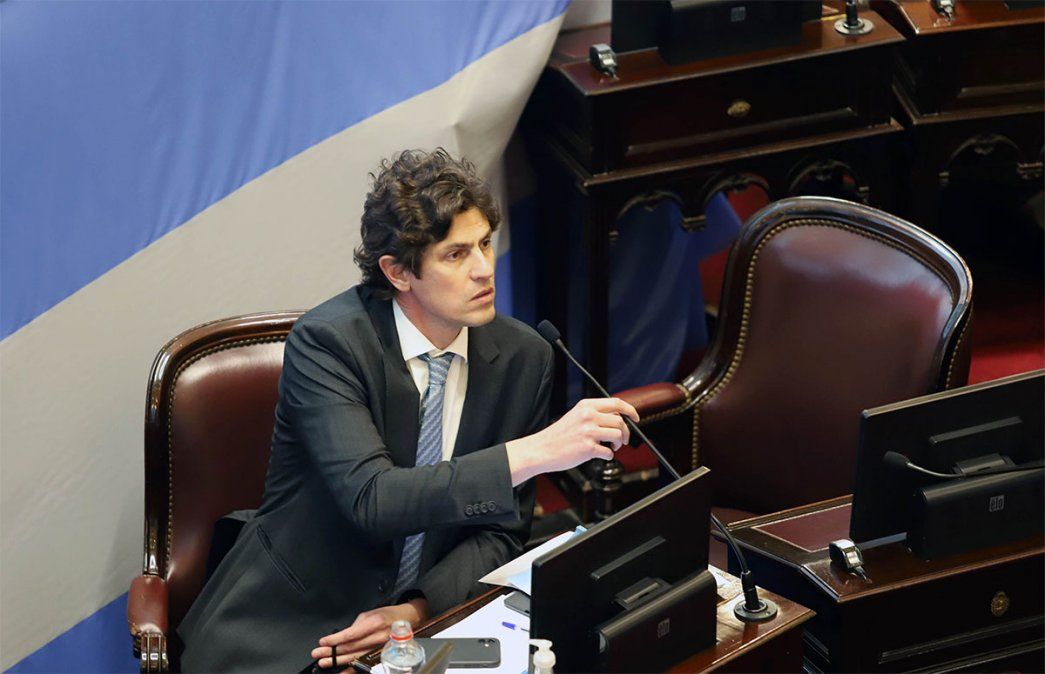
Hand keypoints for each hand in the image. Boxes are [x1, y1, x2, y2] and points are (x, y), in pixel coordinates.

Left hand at [310, 598, 427, 669]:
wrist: (407, 621)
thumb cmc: (388, 615)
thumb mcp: (370, 614)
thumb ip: (356, 626)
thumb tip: (342, 636)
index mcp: (374, 624)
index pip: (350, 634)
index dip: (335, 640)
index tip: (323, 642)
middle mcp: (378, 638)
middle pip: (351, 648)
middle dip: (332, 652)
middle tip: (318, 654)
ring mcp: (380, 649)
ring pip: (355, 657)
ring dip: (337, 660)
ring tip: (324, 662)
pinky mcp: (381, 656)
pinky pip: (364, 664)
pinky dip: (351, 669)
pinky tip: (341, 671)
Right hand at [506, 397, 639, 484]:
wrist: (541, 449)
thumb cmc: (559, 436)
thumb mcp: (575, 416)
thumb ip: (594, 414)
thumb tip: (618, 420)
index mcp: (586, 406)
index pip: (616, 403)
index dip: (630, 410)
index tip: (636, 418)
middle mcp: (588, 416)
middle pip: (620, 421)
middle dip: (626, 433)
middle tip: (622, 441)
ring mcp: (588, 431)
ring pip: (618, 436)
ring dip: (619, 444)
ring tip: (611, 447)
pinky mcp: (588, 448)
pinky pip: (609, 452)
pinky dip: (608, 455)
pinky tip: (599, 455)